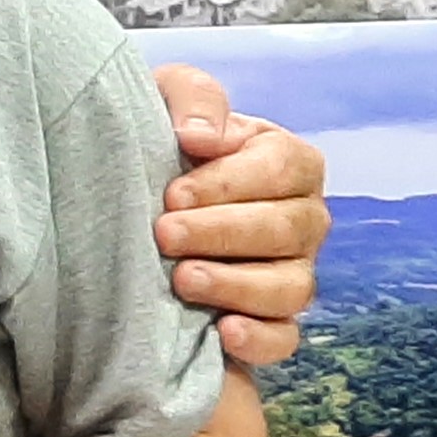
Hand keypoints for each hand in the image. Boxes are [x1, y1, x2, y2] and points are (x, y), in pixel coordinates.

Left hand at [146, 63, 328, 365]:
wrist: (133, 192)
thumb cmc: (163, 136)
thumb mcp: (170, 95)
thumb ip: (194, 99)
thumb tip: (201, 136)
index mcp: (290, 161)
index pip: (282, 170)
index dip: (228, 184)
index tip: (172, 194)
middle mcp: (303, 219)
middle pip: (285, 230)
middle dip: (221, 233)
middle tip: (164, 234)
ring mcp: (293, 271)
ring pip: (290, 287)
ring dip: (234, 285)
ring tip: (181, 280)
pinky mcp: (273, 319)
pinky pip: (284, 338)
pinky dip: (259, 340)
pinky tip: (223, 333)